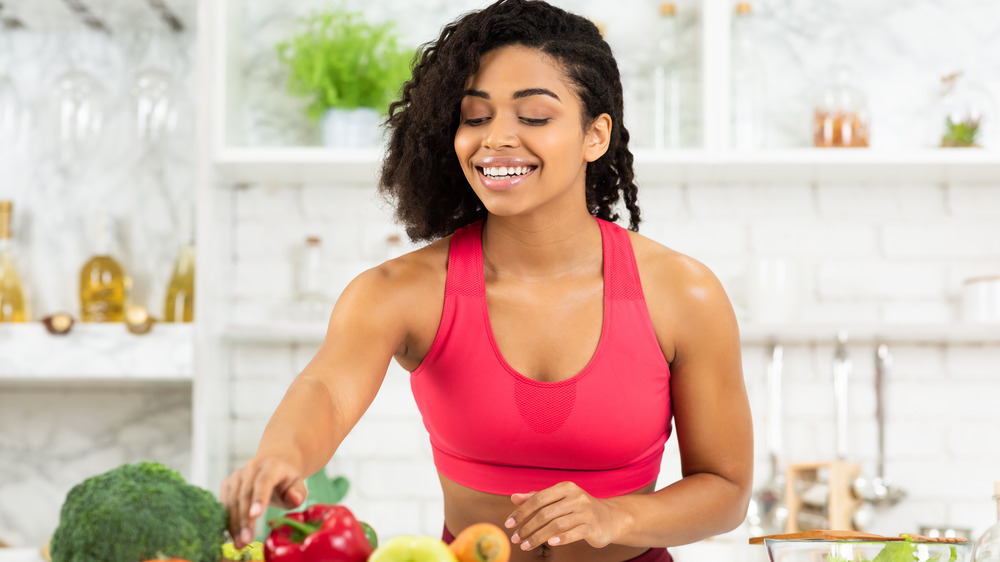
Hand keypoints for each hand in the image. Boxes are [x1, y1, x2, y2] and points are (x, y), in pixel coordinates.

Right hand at [219, 456, 307, 548]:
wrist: (275, 465)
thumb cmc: (287, 481)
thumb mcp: (298, 486)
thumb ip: (297, 494)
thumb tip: (294, 499)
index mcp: (272, 466)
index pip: (264, 481)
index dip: (259, 498)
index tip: (256, 515)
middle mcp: (252, 468)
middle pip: (245, 494)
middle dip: (244, 520)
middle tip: (246, 541)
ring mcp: (238, 475)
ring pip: (232, 500)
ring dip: (234, 524)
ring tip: (239, 543)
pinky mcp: (228, 483)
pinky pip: (224, 503)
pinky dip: (227, 520)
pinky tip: (232, 534)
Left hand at [505, 481, 622, 550]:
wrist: (611, 518)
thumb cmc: (579, 508)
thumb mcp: (560, 500)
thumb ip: (537, 498)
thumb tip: (514, 497)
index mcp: (566, 488)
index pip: (538, 499)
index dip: (521, 511)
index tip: (509, 523)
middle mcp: (576, 497)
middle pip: (545, 513)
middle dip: (527, 527)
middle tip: (515, 538)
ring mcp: (585, 512)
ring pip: (556, 525)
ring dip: (537, 537)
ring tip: (525, 545)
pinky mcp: (593, 526)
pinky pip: (573, 533)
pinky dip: (560, 539)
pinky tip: (550, 543)